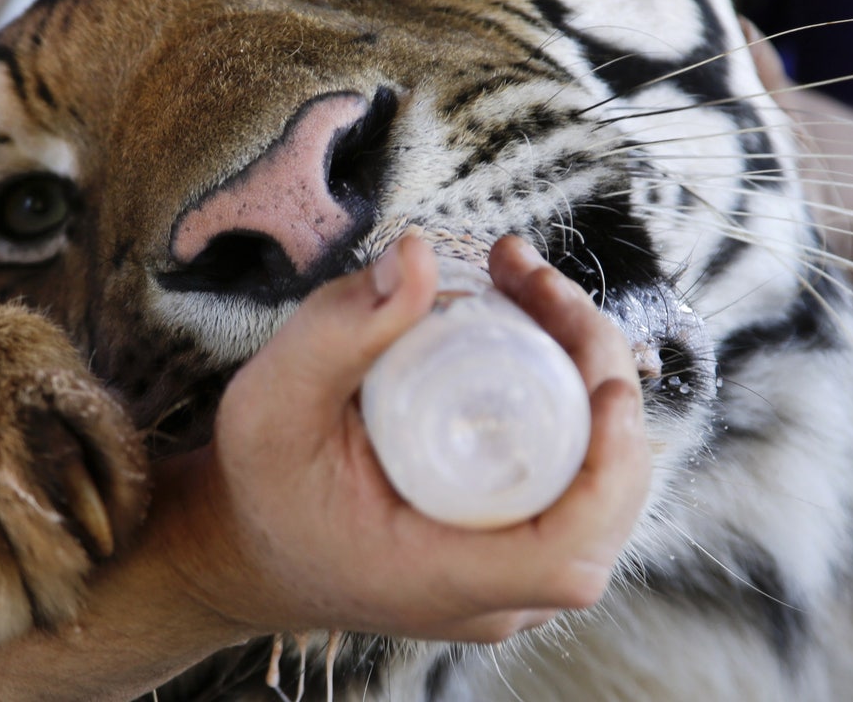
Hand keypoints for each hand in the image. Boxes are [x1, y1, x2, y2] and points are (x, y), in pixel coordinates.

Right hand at [161, 233, 651, 643]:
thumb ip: (339, 330)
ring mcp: (508, 579)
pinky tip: (538, 331)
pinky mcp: (511, 549)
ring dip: (589, 381)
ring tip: (531, 288)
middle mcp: (490, 596)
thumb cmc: (258, 482)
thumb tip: (422, 256)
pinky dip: (575, 407)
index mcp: (438, 578)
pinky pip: (574, 484)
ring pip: (599, 490)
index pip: (566, 552)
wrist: (244, 544)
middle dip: (597, 376)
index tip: (605, 383)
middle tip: (538, 284)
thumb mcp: (275, 400)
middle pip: (602, 503)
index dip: (609, 469)